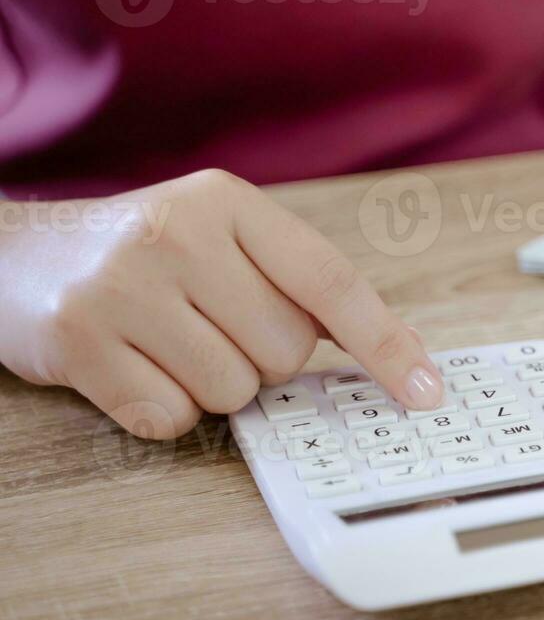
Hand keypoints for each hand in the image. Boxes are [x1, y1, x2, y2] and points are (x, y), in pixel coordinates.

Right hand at [0, 170, 444, 438]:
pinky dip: (162, 408)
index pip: (331, 282)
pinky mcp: (78, 338)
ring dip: (210, 386)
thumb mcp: (220, 237)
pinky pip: (170, 416)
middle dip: (261, 360)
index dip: (387, 344)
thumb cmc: (142, 255)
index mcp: (229, 203)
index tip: (427, 392)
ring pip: (232, 390)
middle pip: (284, 351)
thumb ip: (295, 282)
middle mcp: (177, 233)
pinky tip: (132, 367)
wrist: (15, 254)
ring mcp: (123, 285)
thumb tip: (389, 352)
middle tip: (210, 328)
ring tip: (166, 342)